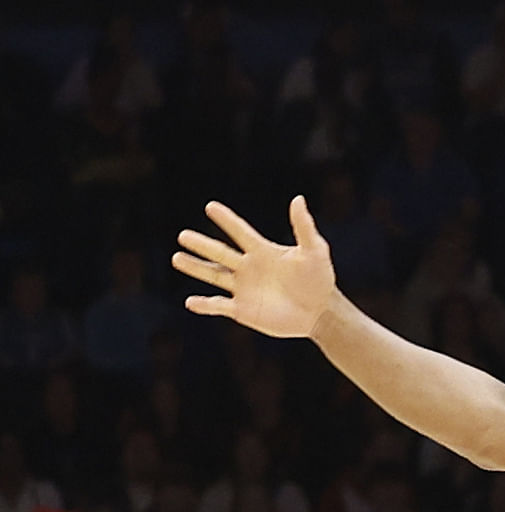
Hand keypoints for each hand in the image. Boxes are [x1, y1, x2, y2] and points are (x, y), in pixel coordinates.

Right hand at [170, 195, 348, 338]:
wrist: (321, 312)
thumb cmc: (320, 279)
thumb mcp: (315, 251)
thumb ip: (304, 227)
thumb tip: (298, 199)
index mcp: (263, 251)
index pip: (240, 232)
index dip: (227, 220)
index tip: (210, 206)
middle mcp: (249, 267)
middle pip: (220, 253)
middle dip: (202, 244)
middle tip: (182, 235)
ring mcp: (243, 288)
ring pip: (214, 275)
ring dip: (196, 267)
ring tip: (177, 258)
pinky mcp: (243, 310)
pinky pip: (219, 306)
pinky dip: (205, 305)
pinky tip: (190, 302)